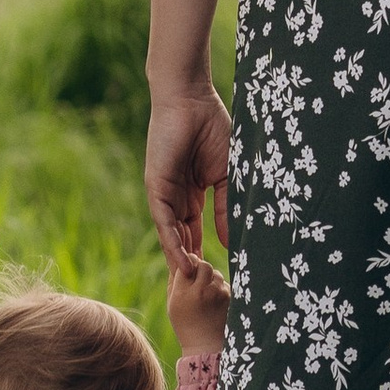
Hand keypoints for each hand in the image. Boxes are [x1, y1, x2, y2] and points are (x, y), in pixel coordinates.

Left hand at [147, 77, 230, 275]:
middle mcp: (177, 197)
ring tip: (193, 285)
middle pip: (183, 238)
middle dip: (191, 263)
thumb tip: (232, 241)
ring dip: (181, 260)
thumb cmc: (212, 128)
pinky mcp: (156, 188)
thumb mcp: (226, 176)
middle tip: (203, 289)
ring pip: (172, 235)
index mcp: (194, 192)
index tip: (218, 274)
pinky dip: (173, 243)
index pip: (197, 229)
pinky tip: (182, 263)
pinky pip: (164, 222)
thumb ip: (226, 207)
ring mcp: (165, 194)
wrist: (190, 100)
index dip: (205, 251)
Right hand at [165, 245, 230, 352]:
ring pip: (215, 273)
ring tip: (205, 295)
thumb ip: (175, 279)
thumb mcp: (172, 303)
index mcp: (183, 293)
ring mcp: (217, 294)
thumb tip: (178, 257)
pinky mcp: (229, 297)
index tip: (187, 271)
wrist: (205, 345)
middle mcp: (201, 291)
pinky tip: (214, 302)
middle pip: (203, 264)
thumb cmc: (185, 323)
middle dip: (200, 269)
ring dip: (210, 279)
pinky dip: (219, 288)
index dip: (187, 265)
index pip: (186, 264)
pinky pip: (223, 283)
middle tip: (197, 280)